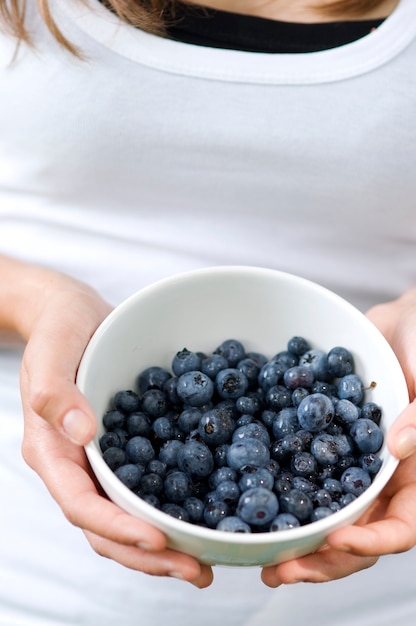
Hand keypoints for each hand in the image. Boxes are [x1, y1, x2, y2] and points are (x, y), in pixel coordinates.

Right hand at [2, 257, 212, 586]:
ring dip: (163, 546)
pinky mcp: (125, 450)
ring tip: (204, 563)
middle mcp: (75, 466)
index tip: (158, 539)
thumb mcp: (52, 351)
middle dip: (149, 555)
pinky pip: (145, 488)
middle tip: (197, 571)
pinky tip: (203, 516)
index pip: (80, 504)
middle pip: (105, 528)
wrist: (75, 314)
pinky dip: (170, 509)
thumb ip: (57, 392)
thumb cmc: (59, 329)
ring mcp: (100, 462)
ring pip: (126, 517)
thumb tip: (83, 433)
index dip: (116, 528)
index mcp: (51, 450)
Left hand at [262, 289, 415, 586]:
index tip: (338, 541)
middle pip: (355, 534)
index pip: (401, 528)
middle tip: (282, 569)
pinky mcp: (323, 443)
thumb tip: (395, 447)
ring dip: (296, 537)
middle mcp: (381, 480)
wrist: (402, 324)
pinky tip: (251, 500)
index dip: (372, 542)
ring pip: (325, 513)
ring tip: (262, 555)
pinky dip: (282, 491)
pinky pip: (304, 472)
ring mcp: (350, 465)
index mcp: (414, 476)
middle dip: (321, 558)